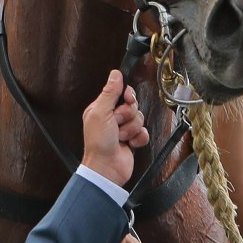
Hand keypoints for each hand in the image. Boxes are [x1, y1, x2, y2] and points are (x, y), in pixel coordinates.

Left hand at [79, 70, 148, 186]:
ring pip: (139, 118)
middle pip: (132, 105)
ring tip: (121, 137)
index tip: (127, 100)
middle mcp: (112, 117)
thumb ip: (109, 93)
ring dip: (131, 129)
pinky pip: (144, 132)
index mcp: (102, 108)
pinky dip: (138, 139)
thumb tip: (115, 74)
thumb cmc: (98, 143)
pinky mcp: (132, 140)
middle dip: (128, 116)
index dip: (127, 96)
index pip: (121, 92)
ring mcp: (123, 129)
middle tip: (117, 124)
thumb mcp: (101, 113)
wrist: (106, 168)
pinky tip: (130, 144)